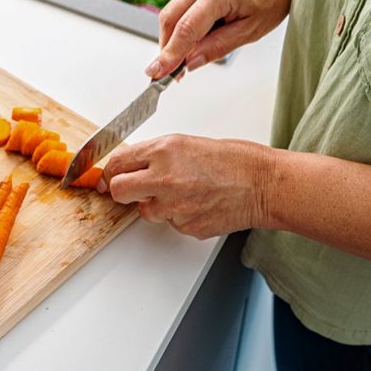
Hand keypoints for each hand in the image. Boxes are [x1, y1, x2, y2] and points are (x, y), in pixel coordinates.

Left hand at [98, 135, 277, 238]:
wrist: (262, 184)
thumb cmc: (232, 160)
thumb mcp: (185, 143)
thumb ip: (154, 155)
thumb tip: (130, 164)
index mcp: (163, 151)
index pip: (118, 163)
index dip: (110, 172)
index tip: (108, 176)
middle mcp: (164, 178)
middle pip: (119, 191)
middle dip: (123, 190)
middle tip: (134, 189)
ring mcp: (174, 206)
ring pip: (145, 211)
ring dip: (155, 204)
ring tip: (182, 193)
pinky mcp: (186, 227)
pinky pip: (169, 223)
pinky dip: (178, 216)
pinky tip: (197, 203)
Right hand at [146, 0, 296, 79]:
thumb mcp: (251, 31)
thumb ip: (218, 47)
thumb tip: (190, 62)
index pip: (186, 28)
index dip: (169, 54)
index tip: (156, 72)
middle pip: (169, 19)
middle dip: (166, 48)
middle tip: (169, 72)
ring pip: (172, 12)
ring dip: (175, 36)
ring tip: (190, 54)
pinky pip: (181, 5)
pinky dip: (183, 23)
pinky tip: (202, 33)